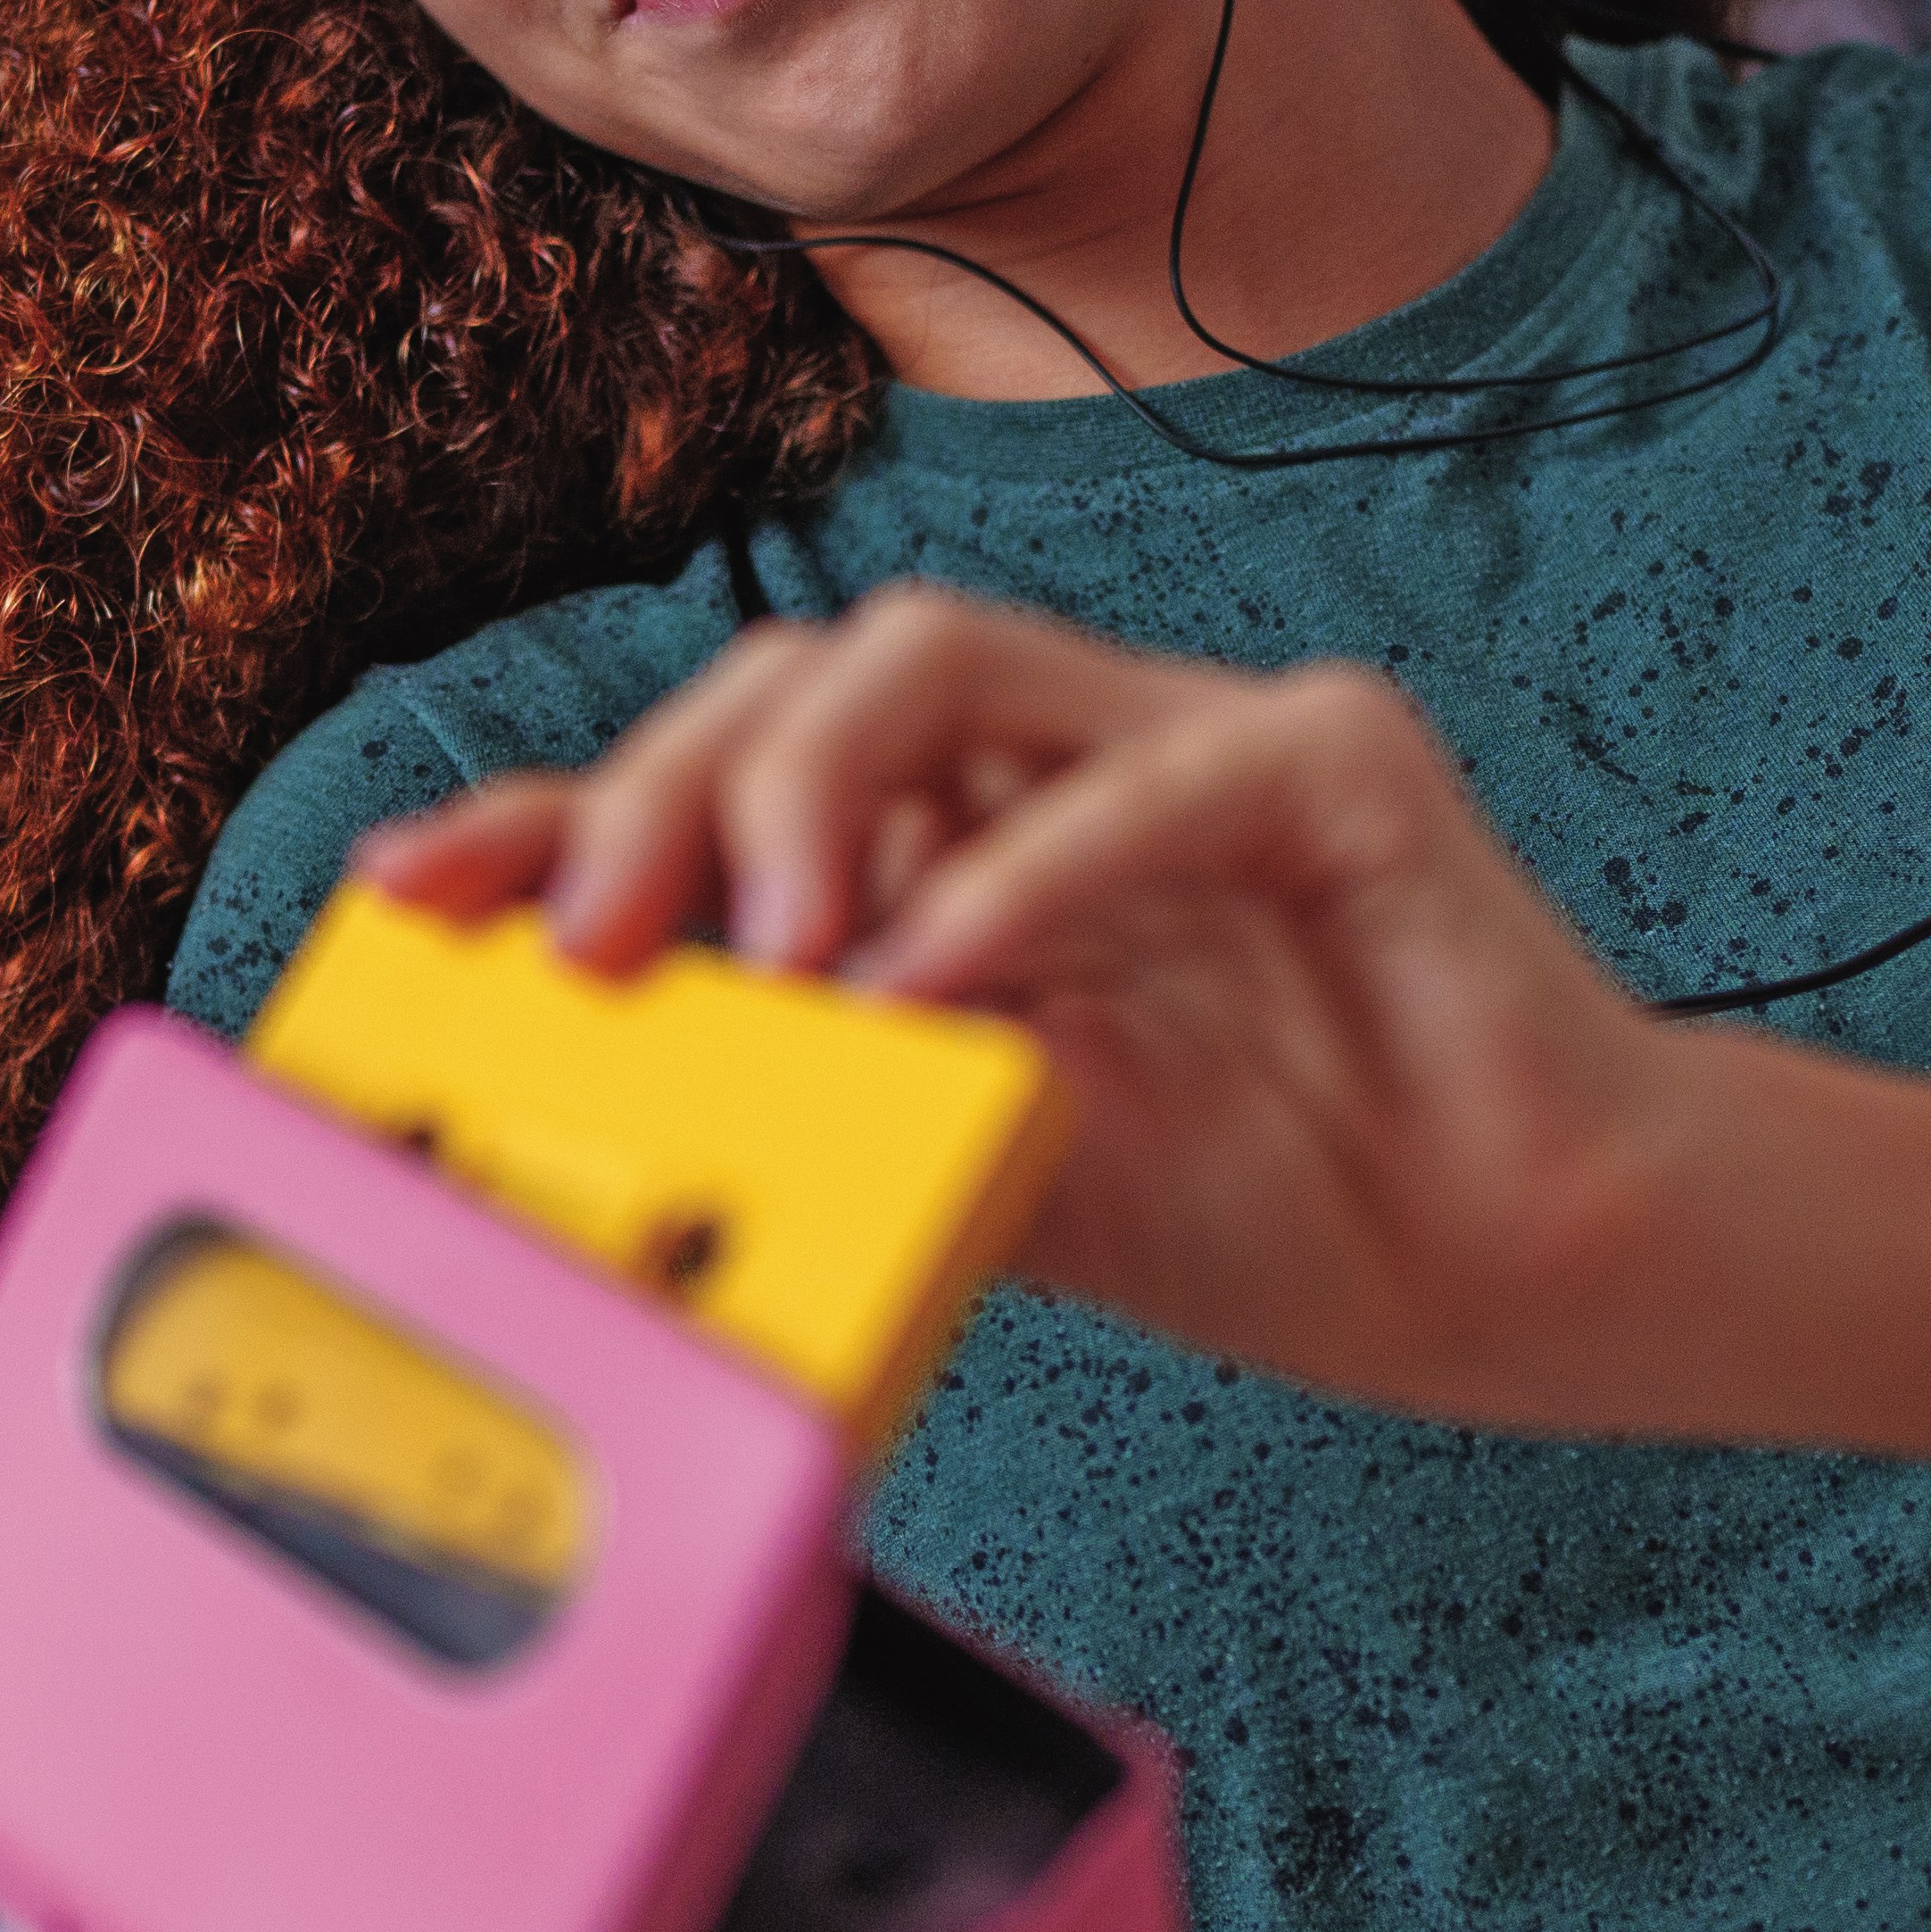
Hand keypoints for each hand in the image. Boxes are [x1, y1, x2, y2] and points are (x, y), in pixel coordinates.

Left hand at [348, 588, 1685, 1431]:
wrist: (1516, 1276)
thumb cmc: (1271, 1211)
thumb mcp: (987, 1175)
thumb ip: (835, 1115)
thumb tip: (610, 1136)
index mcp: (947, 838)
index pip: (712, 780)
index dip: (551, 816)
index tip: (414, 897)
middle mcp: (1046, 752)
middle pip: (791, 675)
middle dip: (655, 800)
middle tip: (600, 955)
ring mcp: (1186, 727)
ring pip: (931, 655)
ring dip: (809, 794)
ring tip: (778, 960)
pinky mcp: (1332, 757)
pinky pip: (1148, 774)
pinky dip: (1024, 875)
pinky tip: (941, 982)